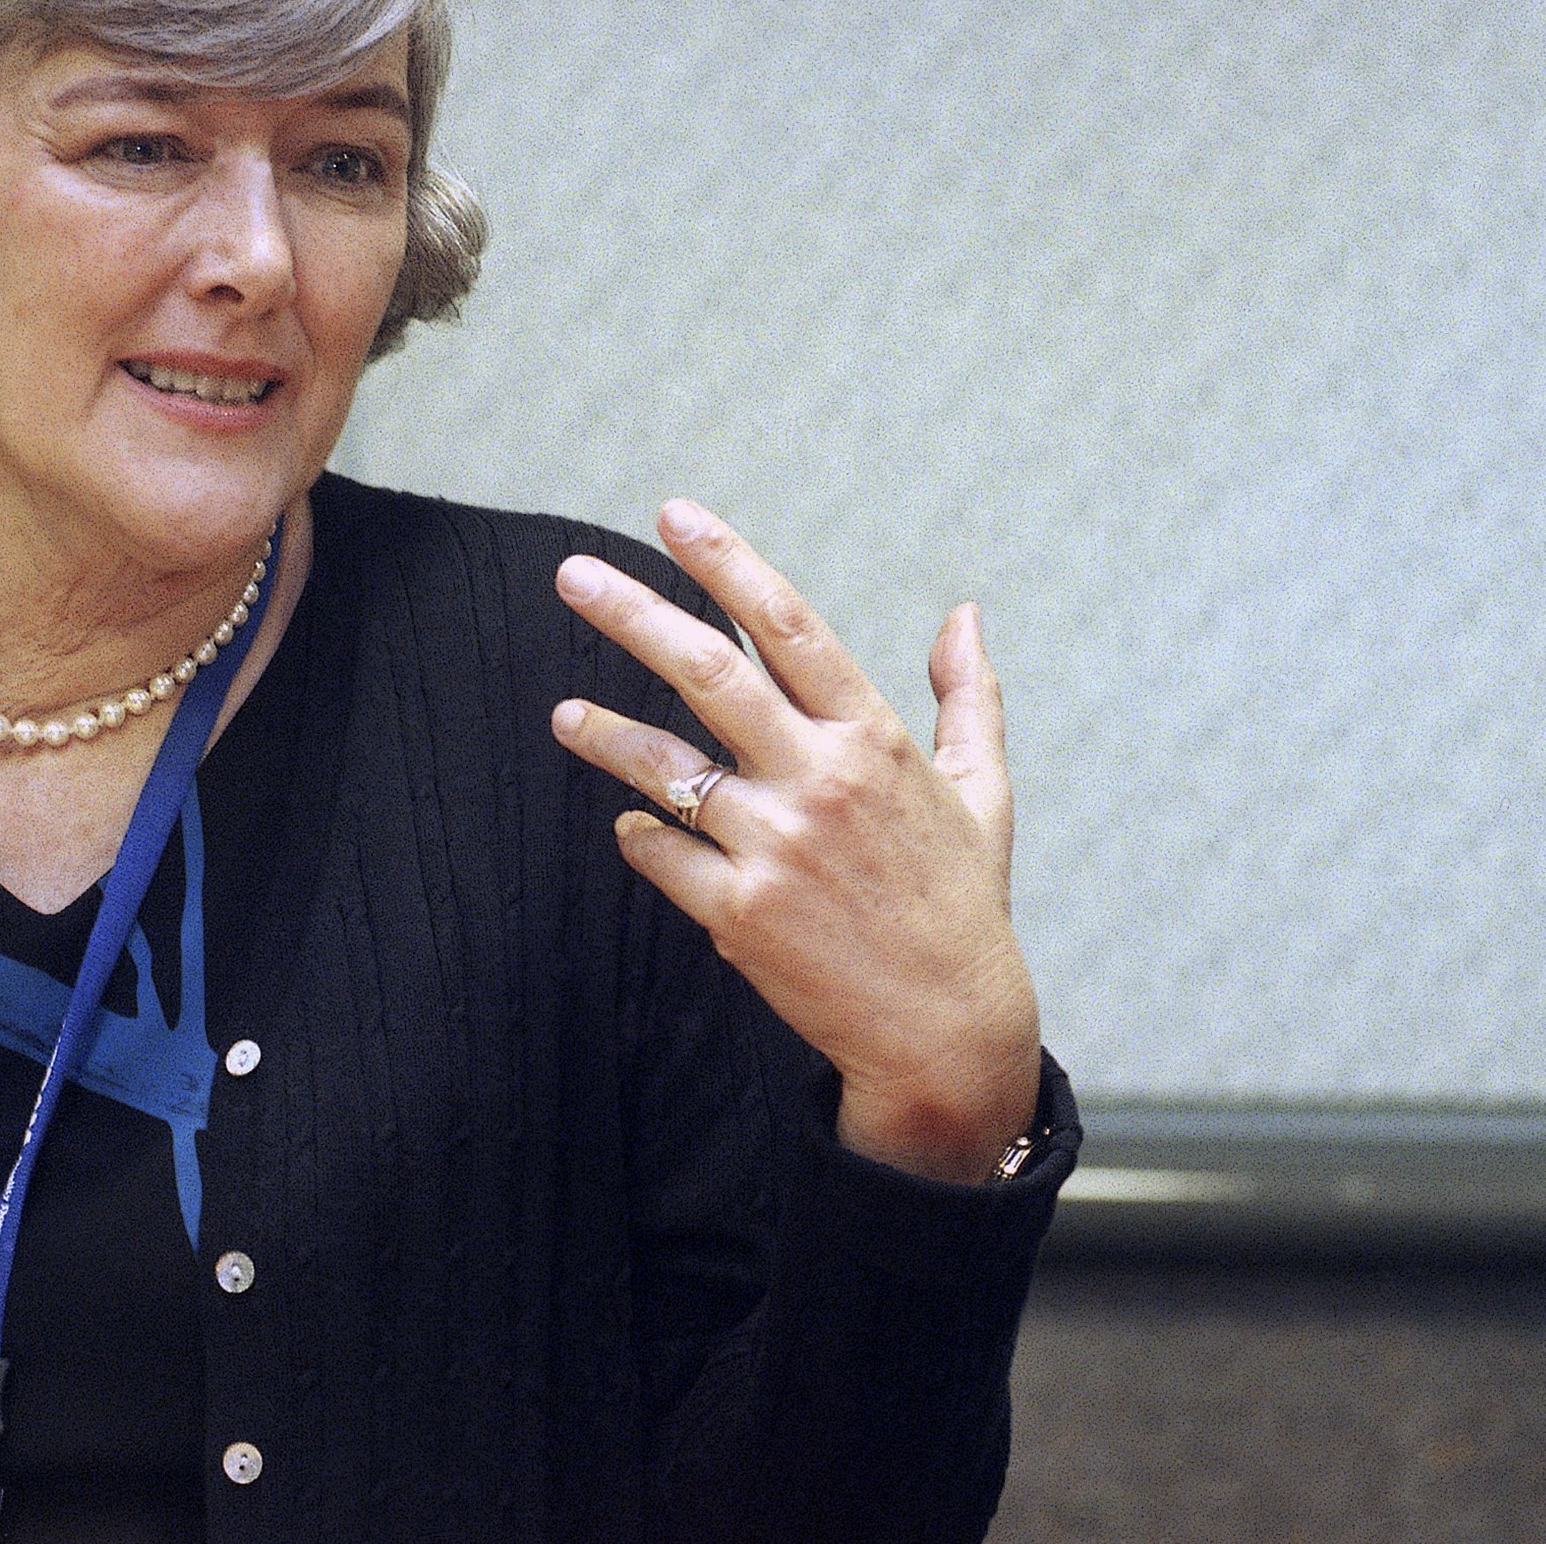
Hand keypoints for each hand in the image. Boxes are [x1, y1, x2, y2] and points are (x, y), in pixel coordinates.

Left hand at [551, 500, 1038, 1183]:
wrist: (945, 1028)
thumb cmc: (961, 903)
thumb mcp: (981, 792)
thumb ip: (968, 697)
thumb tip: (965, 615)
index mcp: (874, 741)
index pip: (789, 628)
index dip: (728, 564)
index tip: (675, 516)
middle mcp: (820, 781)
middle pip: (708, 673)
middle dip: (633, 614)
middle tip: (573, 574)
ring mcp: (774, 847)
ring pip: (664, 768)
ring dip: (604, 734)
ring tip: (564, 715)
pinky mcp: (738, 911)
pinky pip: (662, 855)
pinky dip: (640, 838)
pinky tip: (630, 828)